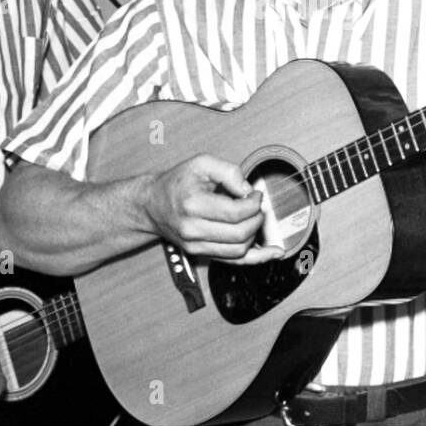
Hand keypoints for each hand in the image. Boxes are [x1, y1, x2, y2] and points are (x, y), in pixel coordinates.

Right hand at [145, 155, 282, 263]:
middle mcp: (193, 229)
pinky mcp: (201, 254)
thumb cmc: (175, 183)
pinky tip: (273, 253)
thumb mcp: (201, 164)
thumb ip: (229, 172)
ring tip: (255, 218)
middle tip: (257, 206)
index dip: (254, 203)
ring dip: (255, 234)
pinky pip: (234, 261)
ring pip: (239, 250)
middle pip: (240, 233)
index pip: (235, 213)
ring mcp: (196, 245)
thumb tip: (249, 190)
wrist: (152, 205)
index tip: (256, 195)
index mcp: (193, 205)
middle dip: (257, 218)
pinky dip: (257, 258)